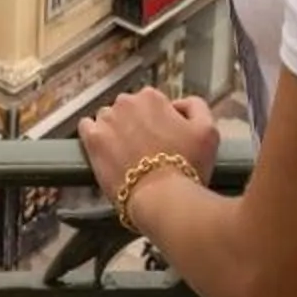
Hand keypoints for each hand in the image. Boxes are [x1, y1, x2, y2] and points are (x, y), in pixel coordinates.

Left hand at [79, 89, 221, 208]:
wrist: (162, 198)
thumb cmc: (188, 166)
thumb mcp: (208, 131)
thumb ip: (196, 107)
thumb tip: (178, 104)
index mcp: (152, 98)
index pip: (152, 103)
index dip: (159, 122)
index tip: (163, 140)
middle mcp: (126, 102)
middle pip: (129, 110)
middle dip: (136, 125)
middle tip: (147, 151)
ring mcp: (106, 120)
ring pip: (108, 119)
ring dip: (115, 131)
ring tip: (126, 156)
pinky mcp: (92, 140)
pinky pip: (87, 128)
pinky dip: (94, 136)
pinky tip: (105, 150)